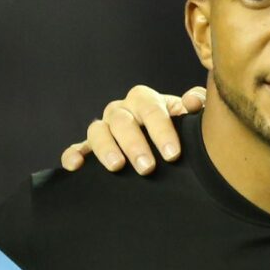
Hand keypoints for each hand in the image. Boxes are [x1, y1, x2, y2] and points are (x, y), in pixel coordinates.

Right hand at [60, 84, 204, 174]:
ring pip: (97, 131)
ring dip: (106, 148)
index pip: (151, 109)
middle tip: (148, 168)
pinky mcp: (88, 148)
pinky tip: (76, 166)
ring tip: (117, 167)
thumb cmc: (177, 129)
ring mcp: (103, 129)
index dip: (161, 130)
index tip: (173, 154)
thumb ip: (196, 104)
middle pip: (122, 120)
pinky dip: (72, 155)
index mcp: (144, 101)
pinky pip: (75, 148)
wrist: (161, 145)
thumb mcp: (189, 116)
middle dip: (135, 144)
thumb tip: (192, 103)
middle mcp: (121, 111)